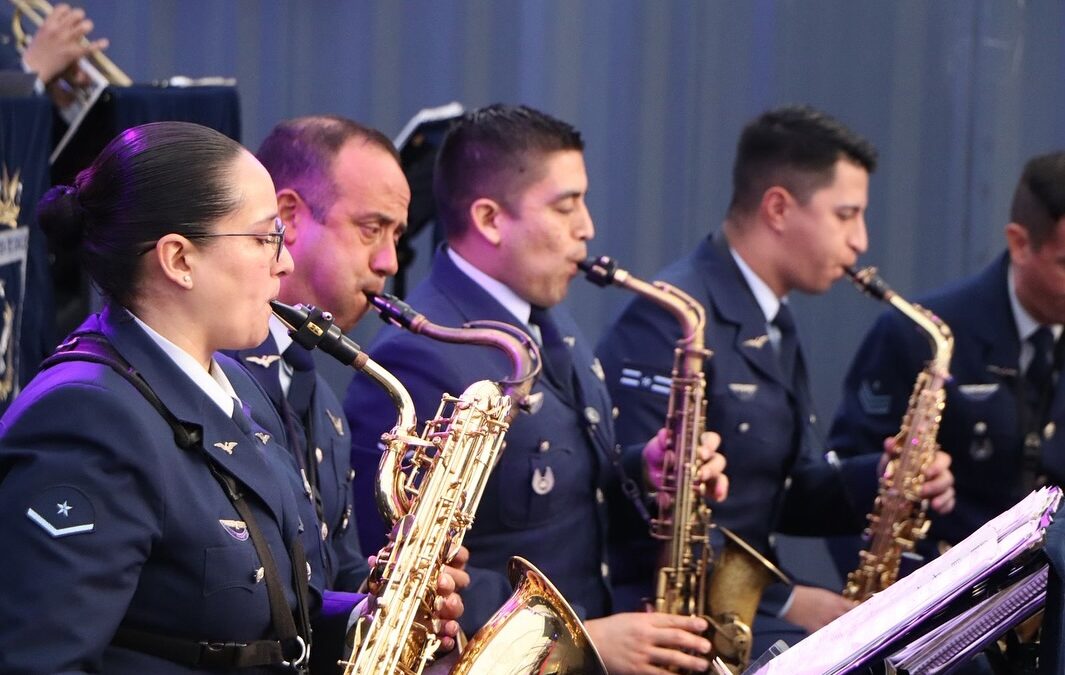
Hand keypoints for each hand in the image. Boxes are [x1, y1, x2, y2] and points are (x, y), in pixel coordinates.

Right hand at [21, 3, 107, 83]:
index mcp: (49, 23)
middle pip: (77, 15)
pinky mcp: (74, 53)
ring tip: (87, 29)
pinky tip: (105, 42)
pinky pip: (90, 47)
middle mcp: (59, 29)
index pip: (63, 8)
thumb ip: (51, 26)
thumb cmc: (36, 52)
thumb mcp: (41, 34)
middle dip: (80, 18)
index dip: (69, 11)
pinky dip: (99, 44)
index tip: (70, 15)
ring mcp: (67, 40)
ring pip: (85, 26)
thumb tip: (61, 22)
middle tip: (80, 23)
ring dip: (87, 26)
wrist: (35, 68)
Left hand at [364, 544, 468, 652]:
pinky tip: (445, 636)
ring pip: (458, 605)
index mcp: (438, 566)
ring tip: (444, 605)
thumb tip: (374, 559)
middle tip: (441, 581)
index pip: (457, 555)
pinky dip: (448, 634)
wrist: (383, 607)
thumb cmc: (392, 581)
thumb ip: (387, 563)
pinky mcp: (440, 628)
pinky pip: (450, 632)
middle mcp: (445, 585)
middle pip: (460, 579)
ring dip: (454, 604)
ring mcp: (444, 607)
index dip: (457, 553)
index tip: (451, 554)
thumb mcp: (389, 569)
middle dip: (452, 579)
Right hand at [585, 612, 710, 673]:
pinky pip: (660, 674)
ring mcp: (642, 653)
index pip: (671, 620)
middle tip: (707, 646)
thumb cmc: (611, 629)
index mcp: (644, 620)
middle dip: (694, 642)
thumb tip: (672, 622)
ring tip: (702, 665)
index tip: (703, 625)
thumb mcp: (631, 618)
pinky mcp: (638, 669)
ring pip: (671, 657)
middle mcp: (645, 635)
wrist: (592, 642)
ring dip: (689, 662)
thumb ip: (651, 620)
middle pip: (675, 638)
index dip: (689, 622)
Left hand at [644, 429, 727, 503]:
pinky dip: (719, 493)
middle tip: (702, 473)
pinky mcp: (707, 489)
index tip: (702, 452)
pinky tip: (717, 497)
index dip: (710, 445)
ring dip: (715, 482)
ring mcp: (709, 475)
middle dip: (711, 467)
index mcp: (698, 444)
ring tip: (703, 488)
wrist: (652, 475)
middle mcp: (708, 459)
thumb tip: (664, 435)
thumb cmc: (660, 456)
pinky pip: (718, 491)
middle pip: (718, 460)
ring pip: (719, 476)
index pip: (711, 440)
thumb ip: (661, 442)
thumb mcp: (657, 448)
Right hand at [781, 585, 855, 633]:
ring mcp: (825, 620)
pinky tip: (831, 640)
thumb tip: (840, 609)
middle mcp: (833, 610)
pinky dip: (829, 638)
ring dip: (842, 632)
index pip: (853, 608)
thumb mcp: (821, 594)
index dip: (859, 614)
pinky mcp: (816, 627)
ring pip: (839, 629)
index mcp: (834, 600)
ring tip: (845, 637)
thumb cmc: (803, 594)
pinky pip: (827, 635)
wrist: (788, 599)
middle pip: (850, 620)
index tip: (862, 618)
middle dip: (853, 625)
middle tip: (856, 630)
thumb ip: (833, 601)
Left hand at [877, 438, 954, 513]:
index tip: (926, 472)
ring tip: (932, 504)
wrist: (890, 482)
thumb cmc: (894, 466)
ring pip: (949, 490)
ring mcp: (941, 486)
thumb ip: (891, 449)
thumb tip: (889, 442)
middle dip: (936, 485)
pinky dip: (945, 507)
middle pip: (947, 477)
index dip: (938, 466)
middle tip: (921, 491)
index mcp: (931, 459)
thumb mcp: (891, 458)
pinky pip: (949, 503)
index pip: (943, 459)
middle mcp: (939, 472)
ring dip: (942, 497)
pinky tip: (938, 511)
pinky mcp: (941, 499)